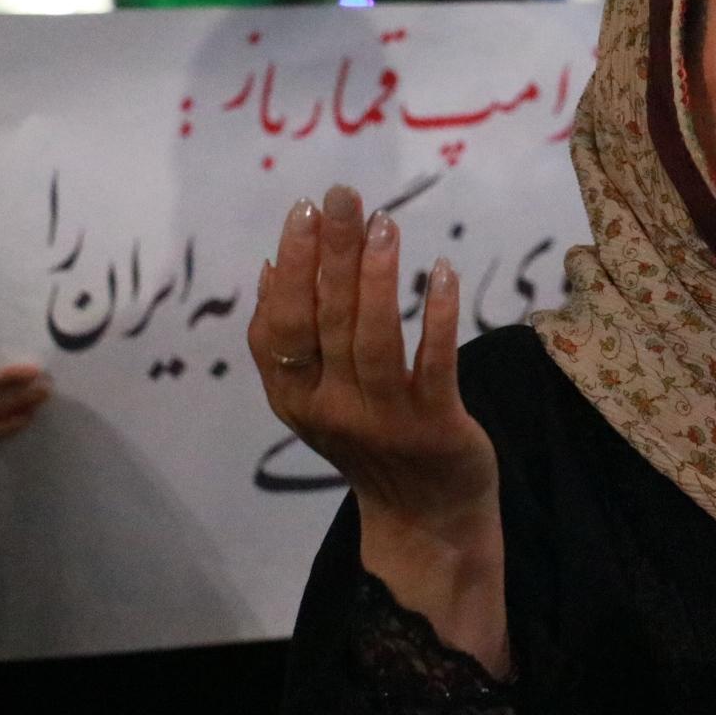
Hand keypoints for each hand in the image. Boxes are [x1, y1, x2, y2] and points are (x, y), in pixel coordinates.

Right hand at [247, 184, 507, 669]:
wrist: (424, 519)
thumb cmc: (371, 441)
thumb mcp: (316, 398)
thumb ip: (292, 342)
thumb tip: (272, 267)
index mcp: (294, 398)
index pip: (279, 326)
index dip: (290, 267)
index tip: (303, 210)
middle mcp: (330, 408)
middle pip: (325, 320)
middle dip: (331, 252)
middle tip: (343, 195)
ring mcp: (382, 418)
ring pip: (372, 338)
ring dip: (377, 277)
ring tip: (385, 224)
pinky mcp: (434, 425)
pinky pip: (434, 362)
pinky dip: (437, 315)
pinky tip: (443, 272)